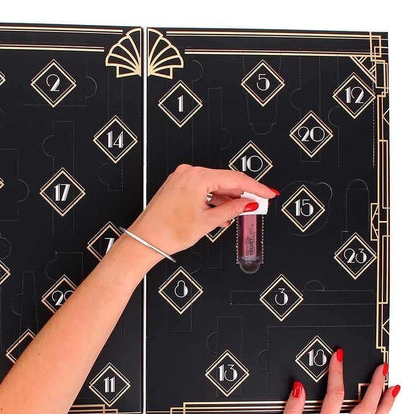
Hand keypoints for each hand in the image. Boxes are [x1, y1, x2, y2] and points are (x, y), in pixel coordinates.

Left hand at [128, 164, 277, 255]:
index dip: (256, 188)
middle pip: (224, 180)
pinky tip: (222, 212)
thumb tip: (248, 203)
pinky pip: (202, 189)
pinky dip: (213, 199)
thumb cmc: (168, 231)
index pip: (235, 179)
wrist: (145, 240)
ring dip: (227, 198)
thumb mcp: (207, 222)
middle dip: (242, 193)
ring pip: (213, 185)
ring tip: (240, 212)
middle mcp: (188, 173)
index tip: (268, 193)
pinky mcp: (177, 186)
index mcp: (197, 177)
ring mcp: (181, 178)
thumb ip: (232, 210)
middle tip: (258, 203)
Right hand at [272, 349, 398, 413]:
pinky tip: (380, 412)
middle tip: (382, 369)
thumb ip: (293, 409)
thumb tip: (299, 387)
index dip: (338, 372)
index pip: (336, 394)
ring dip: (386, 405)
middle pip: (367, 408)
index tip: (339, 356)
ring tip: (394, 388)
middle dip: (376, 386)